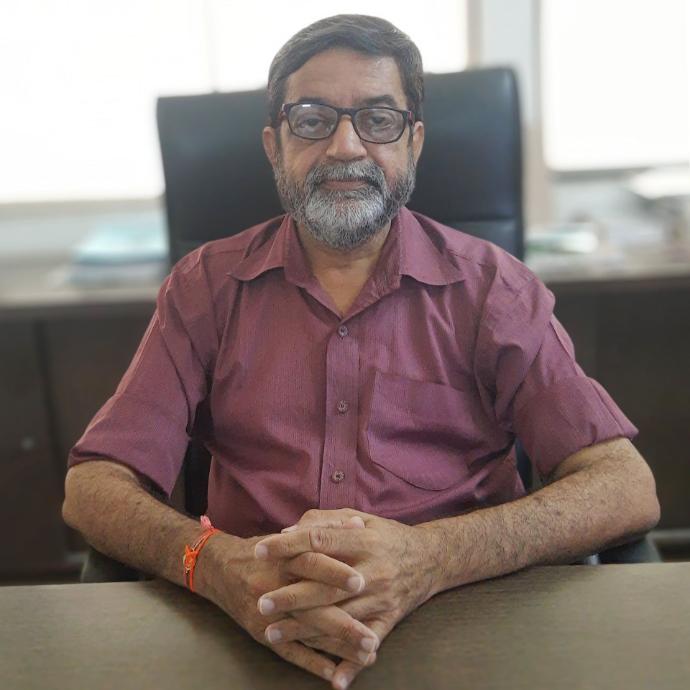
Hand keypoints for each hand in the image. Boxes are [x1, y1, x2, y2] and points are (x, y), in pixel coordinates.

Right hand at [197, 530, 377, 683]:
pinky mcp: (261, 632)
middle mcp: (274, 584)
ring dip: (337, 647)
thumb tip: (358, 524)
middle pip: (310, 603)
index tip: (362, 582)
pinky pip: (289, 651)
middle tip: (372, 636)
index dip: (335, 572)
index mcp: (284, 556)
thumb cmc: (268, 551)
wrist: (221, 567)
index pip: (311, 561)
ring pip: (305, 632)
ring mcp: (267, 612)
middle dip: (343, 621)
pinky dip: (312, 663)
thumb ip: (325, 529)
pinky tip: (334, 673)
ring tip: (367, 657)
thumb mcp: (293, 535)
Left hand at [255, 509, 438, 688]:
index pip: (320, 541)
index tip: (260, 551)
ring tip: (272, 633)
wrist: (431, 558)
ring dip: (304, 629)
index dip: (289, 546)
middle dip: (291, 596)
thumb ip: (325, 522)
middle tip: (261, 602)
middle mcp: (373, 571)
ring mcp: (382, 599)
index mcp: (364, 540)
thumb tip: (288, 532)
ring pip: (339, 618)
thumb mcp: (359, 518)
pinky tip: (332, 680)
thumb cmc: (385, 536)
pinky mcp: (389, 620)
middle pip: (326, 585)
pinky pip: (367, 644)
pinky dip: (351, 664)